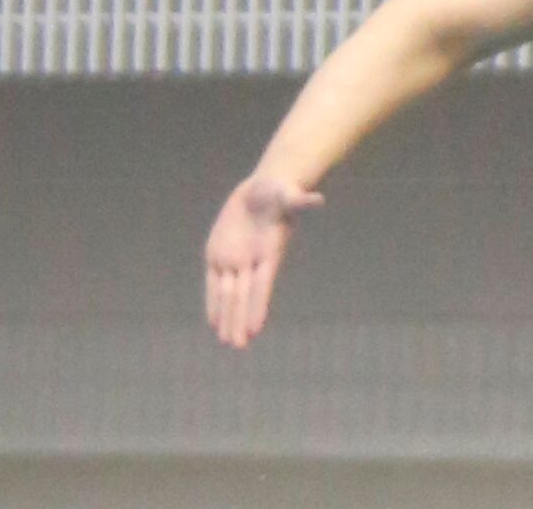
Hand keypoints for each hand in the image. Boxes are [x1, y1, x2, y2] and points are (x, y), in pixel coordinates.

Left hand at [204, 172, 324, 348]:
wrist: (261, 189)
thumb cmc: (279, 191)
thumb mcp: (288, 193)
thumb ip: (300, 201)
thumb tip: (318, 200)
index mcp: (269, 251)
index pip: (262, 285)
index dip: (258, 306)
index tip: (255, 330)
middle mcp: (252, 261)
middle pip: (244, 295)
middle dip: (240, 319)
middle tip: (238, 345)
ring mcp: (234, 259)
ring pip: (228, 293)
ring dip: (227, 316)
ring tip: (226, 341)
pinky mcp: (218, 253)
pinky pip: (214, 282)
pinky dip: (214, 302)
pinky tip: (214, 322)